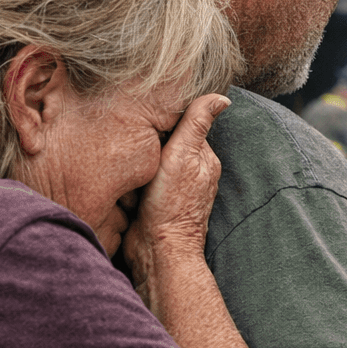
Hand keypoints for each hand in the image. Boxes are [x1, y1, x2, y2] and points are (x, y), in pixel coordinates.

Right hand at [123, 93, 230, 299]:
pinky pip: (140, 181)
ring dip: (138, 162)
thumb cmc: (171, 204)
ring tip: (126, 162)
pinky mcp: (155, 202)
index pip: (184, 126)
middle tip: (133, 143)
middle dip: (149, 143)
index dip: (164, 122)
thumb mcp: (183, 156)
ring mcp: (174, 188)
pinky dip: (131, 180)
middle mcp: (192, 172)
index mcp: (204, 158)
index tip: (146, 120)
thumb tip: (222, 97)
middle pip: (165, 143)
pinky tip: (123, 181)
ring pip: (150, 162)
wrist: (156, 250)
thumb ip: (197, 125)